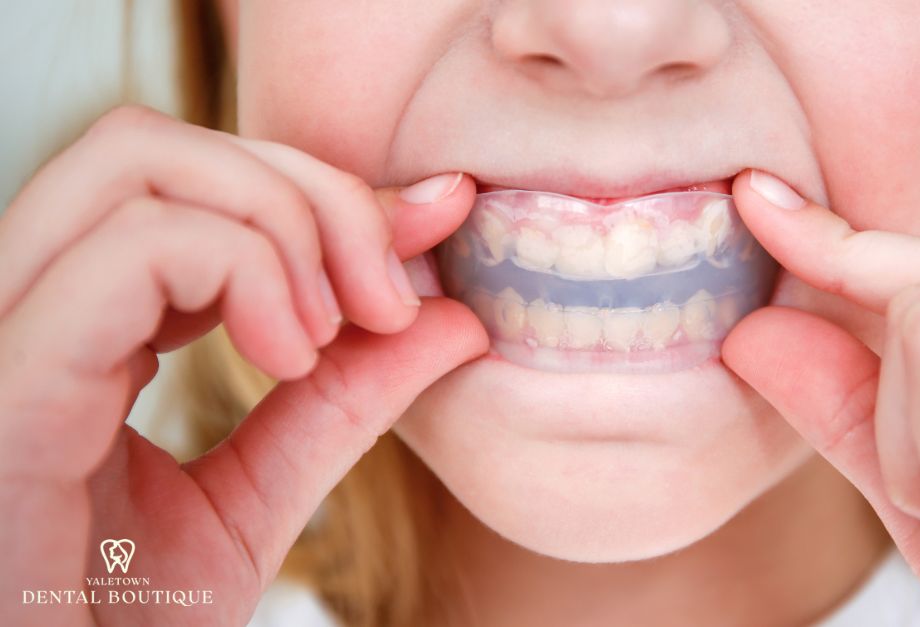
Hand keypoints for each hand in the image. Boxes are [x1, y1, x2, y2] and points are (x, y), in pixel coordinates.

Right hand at [0, 106, 487, 624]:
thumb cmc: (122, 624)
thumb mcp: (258, 493)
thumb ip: (345, 398)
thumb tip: (455, 316)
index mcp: (70, 326)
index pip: (181, 179)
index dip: (319, 185)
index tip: (431, 229)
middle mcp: (20, 308)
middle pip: (157, 144)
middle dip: (309, 192)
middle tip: (384, 298)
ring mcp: (1, 336)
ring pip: (136, 163)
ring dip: (281, 227)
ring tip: (320, 340)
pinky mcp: (5, 390)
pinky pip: (129, 253)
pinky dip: (242, 273)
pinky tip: (285, 357)